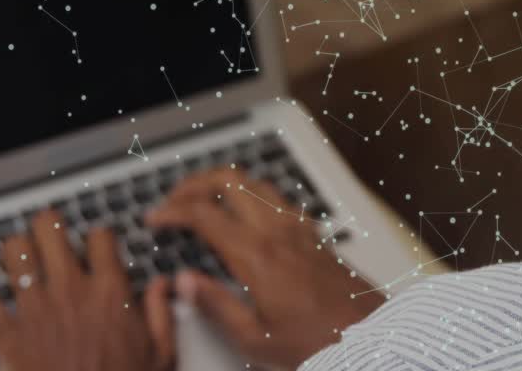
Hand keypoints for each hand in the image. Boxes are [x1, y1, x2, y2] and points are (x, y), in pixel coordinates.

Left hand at [0, 210, 174, 370]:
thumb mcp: (160, 353)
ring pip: (12, 252)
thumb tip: (162, 287)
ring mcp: (34, 308)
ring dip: (14, 252)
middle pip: (49, 228)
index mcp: (109, 292)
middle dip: (48, 226)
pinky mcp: (7, 333)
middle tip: (50, 234)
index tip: (98, 245)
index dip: (99, 237)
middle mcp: (69, 290)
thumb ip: (161, 314)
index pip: (100, 237)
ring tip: (19, 257)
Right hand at [147, 170, 384, 369]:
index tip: (154, 219)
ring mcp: (298, 226)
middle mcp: (279, 231)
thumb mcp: (255, 338)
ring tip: (201, 199)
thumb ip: (215, 306)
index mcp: (257, 255)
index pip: (204, 213)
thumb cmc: (317, 340)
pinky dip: (249, 192)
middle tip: (173, 201)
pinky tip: (242, 212)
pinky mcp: (313, 231)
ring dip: (222, 183)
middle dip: (194, 183)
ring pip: (254, 181)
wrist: (367, 334)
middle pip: (229, 180)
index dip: (172, 211)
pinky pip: (275, 196)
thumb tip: (184, 283)